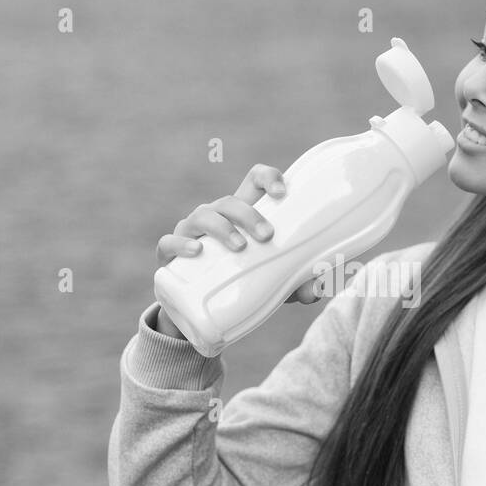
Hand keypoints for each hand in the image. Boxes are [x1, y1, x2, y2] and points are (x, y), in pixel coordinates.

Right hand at [155, 163, 323, 317]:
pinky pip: (169, 242)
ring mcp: (190, 231)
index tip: (282, 193)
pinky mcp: (169, 255)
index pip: (253, 180)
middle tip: (267, 236)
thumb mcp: (271, 283)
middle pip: (231, 201)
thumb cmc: (240, 281)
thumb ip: (295, 284)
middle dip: (249, 214)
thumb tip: (316, 290)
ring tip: (239, 247)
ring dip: (222, 227)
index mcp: (243, 213)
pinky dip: (181, 244)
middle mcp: (216, 216)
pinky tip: (197, 251)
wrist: (196, 307)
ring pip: (203, 216)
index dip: (268, 178)